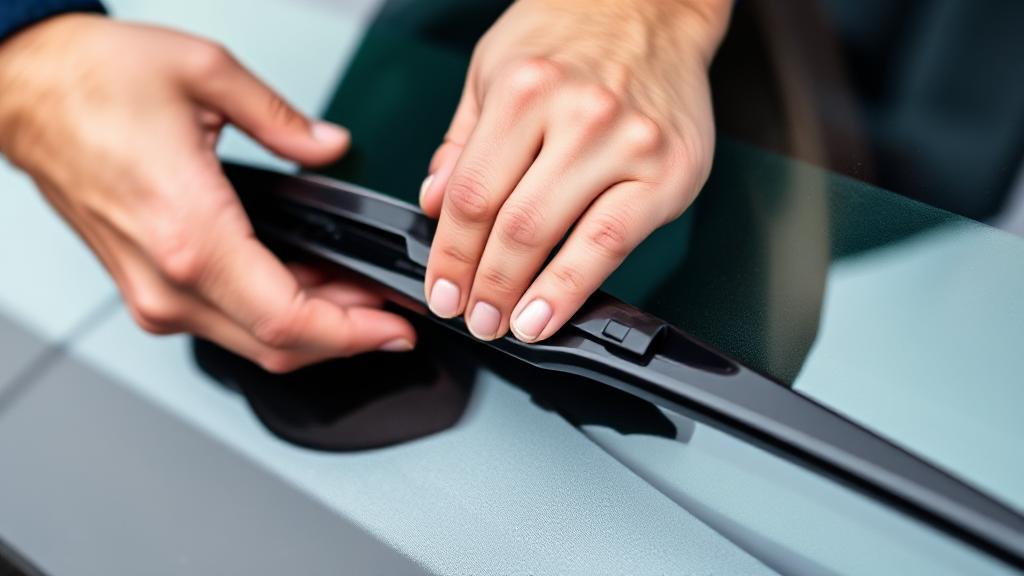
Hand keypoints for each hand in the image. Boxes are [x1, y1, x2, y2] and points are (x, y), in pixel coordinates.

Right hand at [0, 15, 415, 371]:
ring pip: (252, 343)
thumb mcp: (207, 75)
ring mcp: (152, 293)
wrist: (25, 89)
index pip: (289, 320)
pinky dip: (275, 317)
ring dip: (313, 330)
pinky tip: (307, 288)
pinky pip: (225, 322)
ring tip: (359, 299)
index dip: (354, 334)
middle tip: (391, 317)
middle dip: (346, 338)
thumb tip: (330, 149)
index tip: (395, 329)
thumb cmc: (90, 82)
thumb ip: (284, 122)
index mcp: (190, 235)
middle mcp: (168, 281)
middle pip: (277, 347)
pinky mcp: (146, 289)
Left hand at [419, 0, 729, 341]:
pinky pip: (613, 243)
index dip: (449, 254)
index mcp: (524, 90)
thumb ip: (463, 141)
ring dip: (523, 295)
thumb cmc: (571, 34)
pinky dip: (575, 287)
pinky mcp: (670, 172)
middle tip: (470, 316)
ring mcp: (629, 145)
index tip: (441, 288)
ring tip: (505, 325)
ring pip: (560, 239)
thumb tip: (435, 202)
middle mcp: (578, 116)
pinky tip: (550, 311)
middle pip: (512, 225)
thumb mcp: (492, 69)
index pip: (472, 194)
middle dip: (482, 284)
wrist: (651, 7)